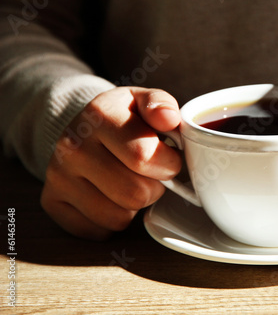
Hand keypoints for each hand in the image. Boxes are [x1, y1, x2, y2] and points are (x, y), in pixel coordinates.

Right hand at [41, 87, 181, 239]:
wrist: (83, 128)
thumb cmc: (124, 119)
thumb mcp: (144, 101)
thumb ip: (162, 105)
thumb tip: (168, 119)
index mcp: (99, 115)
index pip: (144, 156)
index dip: (169, 164)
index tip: (169, 159)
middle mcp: (72, 146)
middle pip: (135, 193)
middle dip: (155, 188)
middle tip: (151, 174)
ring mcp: (58, 176)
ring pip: (119, 217)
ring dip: (135, 206)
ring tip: (131, 182)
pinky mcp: (52, 202)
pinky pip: (100, 231)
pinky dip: (113, 220)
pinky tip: (112, 197)